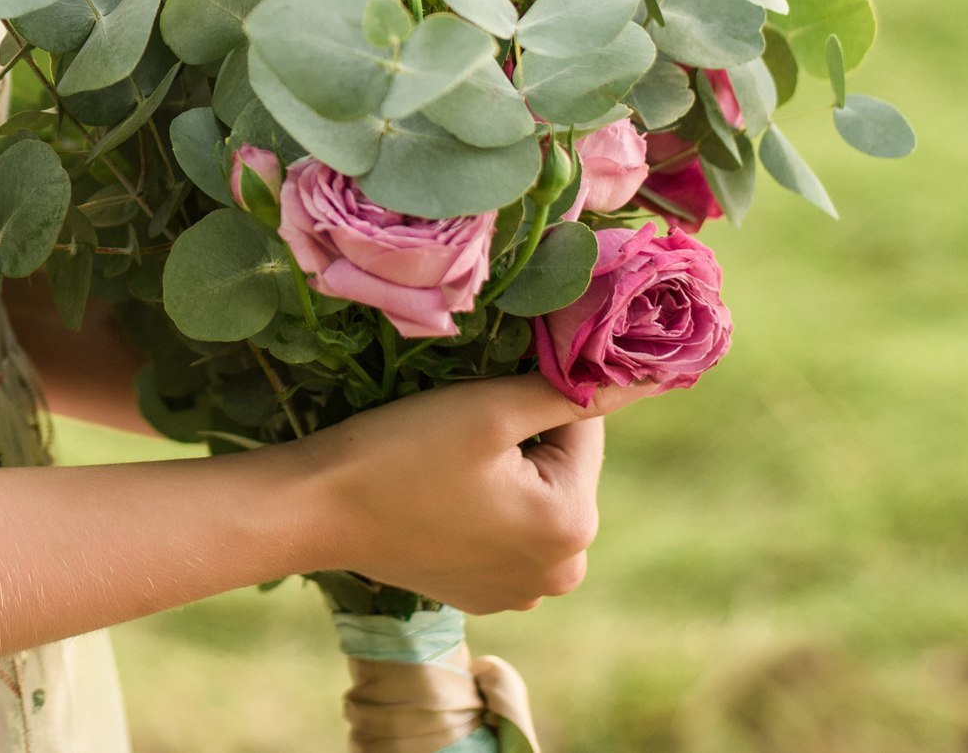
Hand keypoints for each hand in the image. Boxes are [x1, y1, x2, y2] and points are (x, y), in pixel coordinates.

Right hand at [288, 373, 653, 613]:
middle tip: (457, 427)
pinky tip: (438, 495)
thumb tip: (651, 370)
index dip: (532, 392)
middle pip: (562, 466)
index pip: (582, 425)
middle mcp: (562, 573)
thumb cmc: (400, 452)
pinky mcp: (486, 596)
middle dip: (523, 437)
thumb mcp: (488, 410)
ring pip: (535, 496)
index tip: (480, 390)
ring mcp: (523, 593)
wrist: (316, 511)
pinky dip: (485, 505)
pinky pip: (507, 530)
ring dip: (506, 469)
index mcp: (573, 527)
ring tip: (445, 462)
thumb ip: (572, 390)